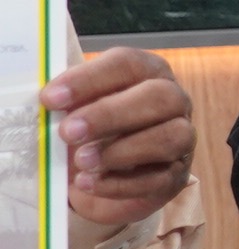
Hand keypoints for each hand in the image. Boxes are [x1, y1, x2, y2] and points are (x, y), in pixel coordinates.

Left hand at [44, 47, 193, 227]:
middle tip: (68, 132)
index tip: (51, 99)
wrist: (104, 173)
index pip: (127, 64)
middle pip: (159, 97)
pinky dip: (120, 184)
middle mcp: (173, 101)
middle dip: (110, 114)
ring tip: (82, 161)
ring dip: (121, 150)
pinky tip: (89, 182)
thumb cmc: (91, 131)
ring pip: (170, 137)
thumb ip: (67, 102)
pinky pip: (159, 179)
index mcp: (147, 74)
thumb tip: (46, 101)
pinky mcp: (176, 175)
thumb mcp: (76, 110)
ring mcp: (182, 139)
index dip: (89, 80)